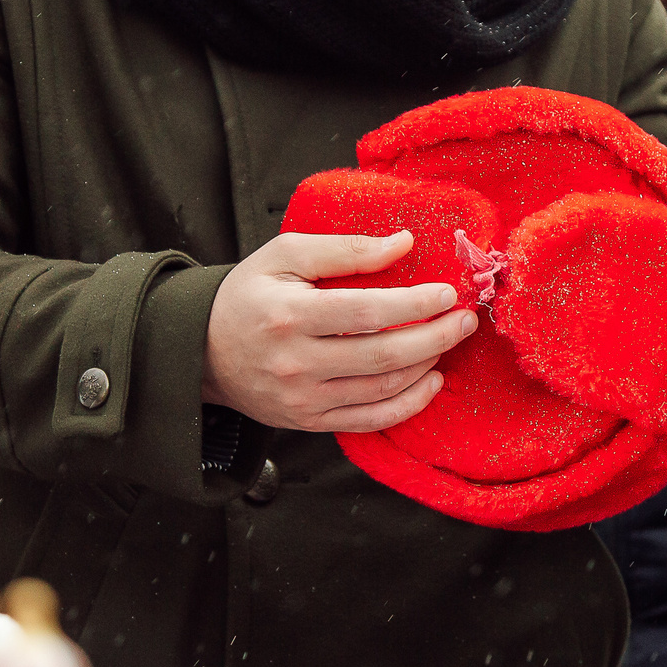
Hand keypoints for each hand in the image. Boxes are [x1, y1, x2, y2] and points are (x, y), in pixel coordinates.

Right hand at [201, 230, 478, 432]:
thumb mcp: (284, 255)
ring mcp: (302, 399)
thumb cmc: (248, 295)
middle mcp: (296, 362)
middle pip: (383, 356)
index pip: (367, 312)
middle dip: (435, 337)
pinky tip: (430, 382)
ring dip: (426, 367)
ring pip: (382, 390)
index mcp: (289, 315)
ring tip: (448, 343)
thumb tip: (403, 244)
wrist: (201, 350)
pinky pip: (369, 421)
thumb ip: (345, 248)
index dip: (414, 304)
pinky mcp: (308, 422)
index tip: (446, 293)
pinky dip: (407, 404)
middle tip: (464, 320)